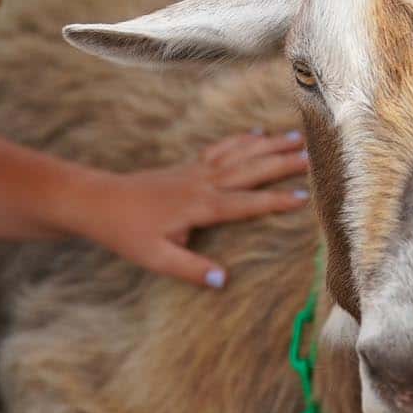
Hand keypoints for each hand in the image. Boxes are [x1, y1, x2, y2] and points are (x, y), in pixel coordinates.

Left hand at [83, 127, 310, 287]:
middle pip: (250, 169)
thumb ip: (190, 269)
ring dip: (269, 144)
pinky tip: (256, 132)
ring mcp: (196, 171)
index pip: (246, 203)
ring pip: (240, 153)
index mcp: (200, 206)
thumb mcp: (155, 258)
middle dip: (283, 162)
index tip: (304, 197)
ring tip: (297, 137)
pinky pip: (221, 148)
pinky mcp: (187, 166)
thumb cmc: (126, 232)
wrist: (98, 201)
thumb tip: (223, 280)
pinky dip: (241, 139)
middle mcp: (202, 183)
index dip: (276, 200)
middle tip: (314, 156)